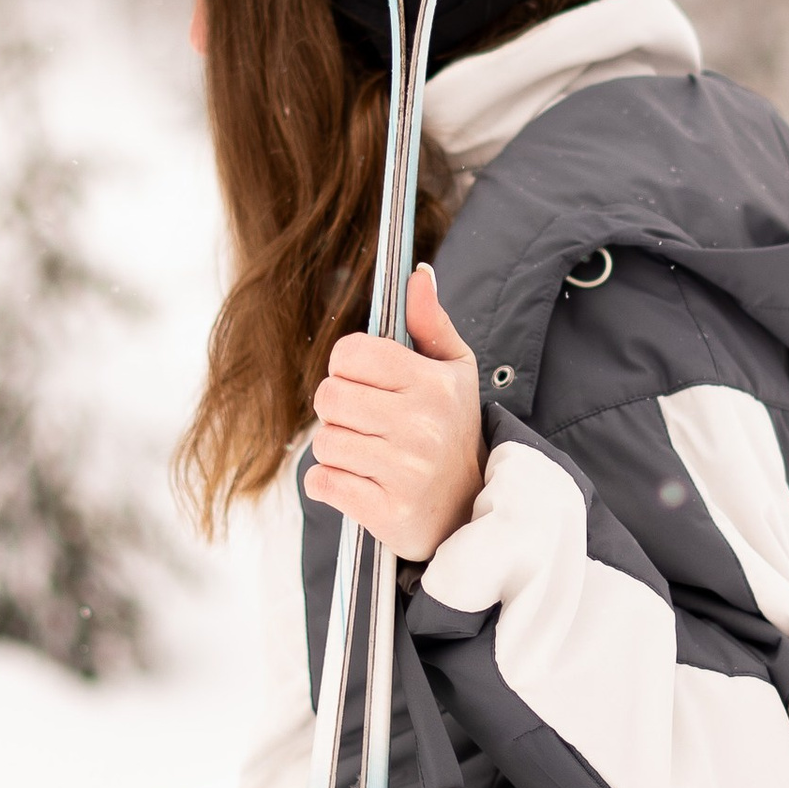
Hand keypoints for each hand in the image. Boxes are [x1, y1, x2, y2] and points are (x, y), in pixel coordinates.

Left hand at [305, 265, 485, 560]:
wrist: (466, 508)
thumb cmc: (451, 430)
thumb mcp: (453, 371)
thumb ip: (430, 322)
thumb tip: (417, 274)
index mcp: (434, 385)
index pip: (351, 354)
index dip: (347, 365)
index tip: (366, 381)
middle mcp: (422, 426)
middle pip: (328, 397)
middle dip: (338, 409)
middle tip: (365, 421)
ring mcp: (405, 472)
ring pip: (323, 442)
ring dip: (336, 448)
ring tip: (368, 454)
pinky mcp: (387, 513)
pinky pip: (322, 482)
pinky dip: (329, 483)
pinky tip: (359, 482)